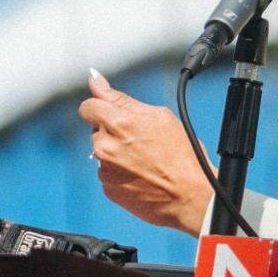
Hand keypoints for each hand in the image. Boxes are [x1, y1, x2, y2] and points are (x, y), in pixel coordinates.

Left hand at [76, 68, 214, 234]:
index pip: (88, 106)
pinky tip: (140, 174)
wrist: (189, 197)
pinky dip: (119, 171)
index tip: (113, 114)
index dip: (101, 107)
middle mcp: (106, 146)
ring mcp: (105, 169)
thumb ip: (120, 98)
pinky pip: (107, 172)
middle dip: (113, 131)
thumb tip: (95, 79)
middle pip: (96, 129)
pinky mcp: (107, 188)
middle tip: (140, 141)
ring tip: (144, 160)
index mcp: (118, 124)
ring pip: (101, 151)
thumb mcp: (159, 117)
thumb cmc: (181, 156)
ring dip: (115, 151)